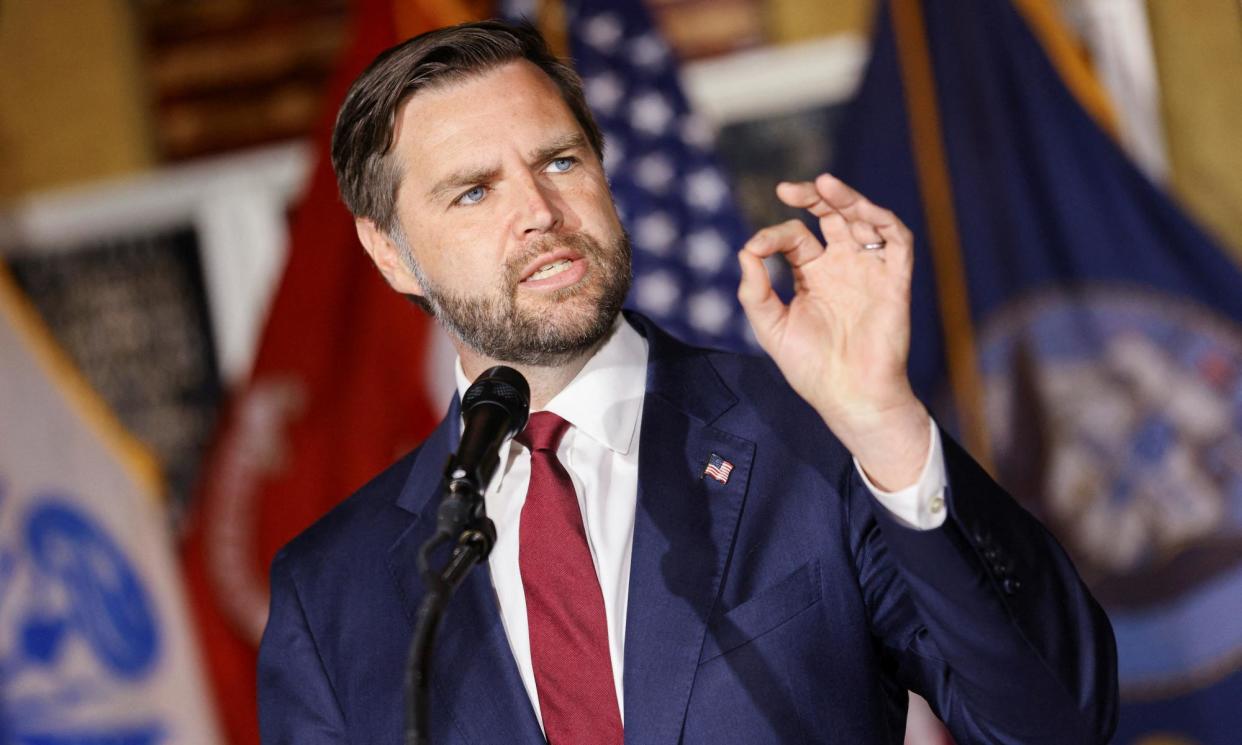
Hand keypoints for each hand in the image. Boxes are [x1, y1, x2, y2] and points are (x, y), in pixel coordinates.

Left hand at [737, 173, 930, 489]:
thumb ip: (755, 291)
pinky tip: (860, 211)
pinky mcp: (895, 280)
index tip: (757, 249)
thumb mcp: (772, 328)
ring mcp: (869, 271)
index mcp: (812, 276)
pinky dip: (882, 220)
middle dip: (814, 196)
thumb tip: (745, 251)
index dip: (774, 236)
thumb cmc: (812, 369)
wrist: (850, 397)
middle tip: (788, 188)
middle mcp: (842, 267)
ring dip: (847, 199)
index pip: (795, 237)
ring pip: (863, 219)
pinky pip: (897, 240)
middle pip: (831, 216)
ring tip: (825, 185)